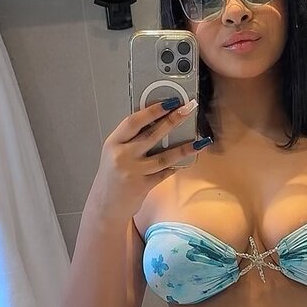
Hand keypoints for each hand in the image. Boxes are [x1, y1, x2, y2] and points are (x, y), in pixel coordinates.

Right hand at [97, 99, 206, 215]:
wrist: (105, 205)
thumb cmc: (112, 174)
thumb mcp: (114, 152)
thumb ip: (130, 139)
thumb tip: (158, 120)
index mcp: (113, 143)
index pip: (133, 122)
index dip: (152, 110)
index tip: (170, 101)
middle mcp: (122, 156)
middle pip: (152, 135)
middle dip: (173, 120)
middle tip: (189, 109)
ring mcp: (134, 172)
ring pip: (164, 157)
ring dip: (184, 148)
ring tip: (201, 140)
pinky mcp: (144, 186)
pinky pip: (165, 173)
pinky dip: (176, 166)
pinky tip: (189, 159)